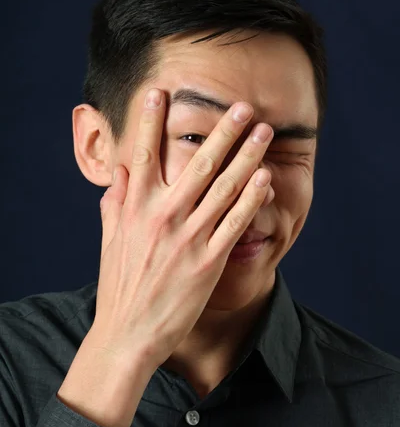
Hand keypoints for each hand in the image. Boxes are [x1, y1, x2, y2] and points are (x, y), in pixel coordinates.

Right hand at [94, 88, 274, 370]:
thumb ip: (115, 204)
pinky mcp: (208, 263)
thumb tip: (119, 173)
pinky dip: (251, 198)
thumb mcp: (110, 240)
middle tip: (242, 106)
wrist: (128, 335)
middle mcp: (161, 217)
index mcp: (134, 208)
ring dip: (246, 156)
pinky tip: (265, 177)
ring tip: (264, 132)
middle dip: (222, 131)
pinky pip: (235, 224)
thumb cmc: (119, 286)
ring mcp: (187, 239)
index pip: (143, 154)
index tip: (161, 91)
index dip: (151, 121)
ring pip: (223, 188)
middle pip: (197, 164)